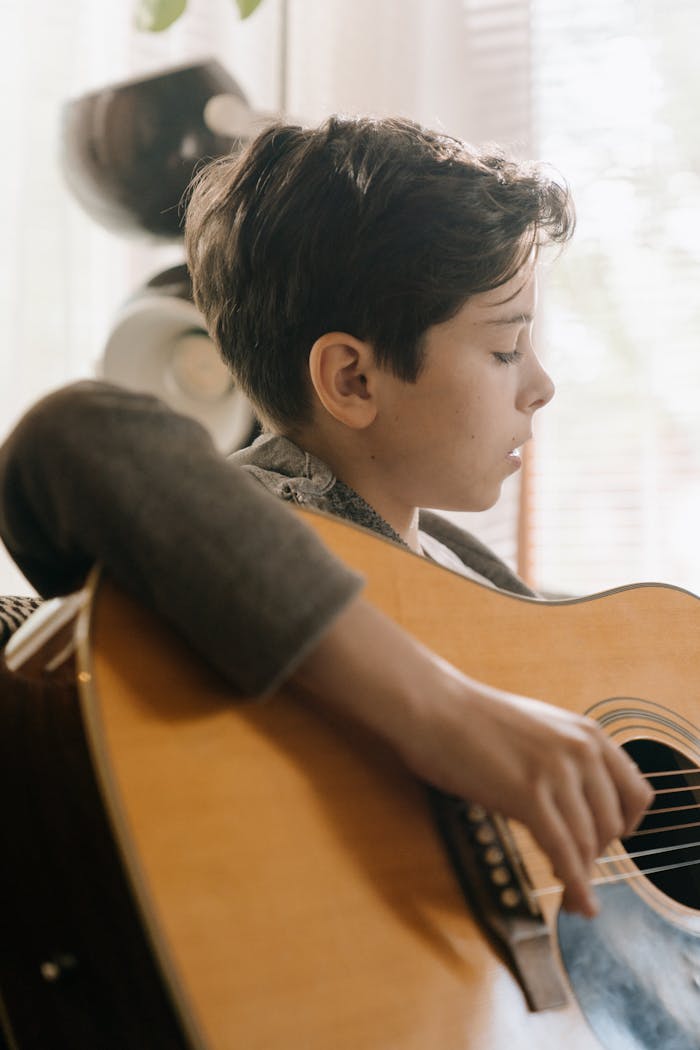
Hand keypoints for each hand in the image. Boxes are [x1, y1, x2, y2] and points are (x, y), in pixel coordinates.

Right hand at [294, 596, 652, 917]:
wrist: (433, 707)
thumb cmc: (470, 719)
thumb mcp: (537, 729)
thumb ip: (564, 759)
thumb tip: (574, 802)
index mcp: (587, 733)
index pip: (636, 792)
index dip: (627, 826)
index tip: (613, 843)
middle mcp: (581, 751)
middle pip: (613, 825)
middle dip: (598, 855)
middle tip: (578, 871)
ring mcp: (556, 773)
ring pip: (589, 844)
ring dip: (584, 876)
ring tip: (573, 894)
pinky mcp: (529, 796)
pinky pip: (564, 853)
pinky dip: (576, 886)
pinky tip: (577, 903)